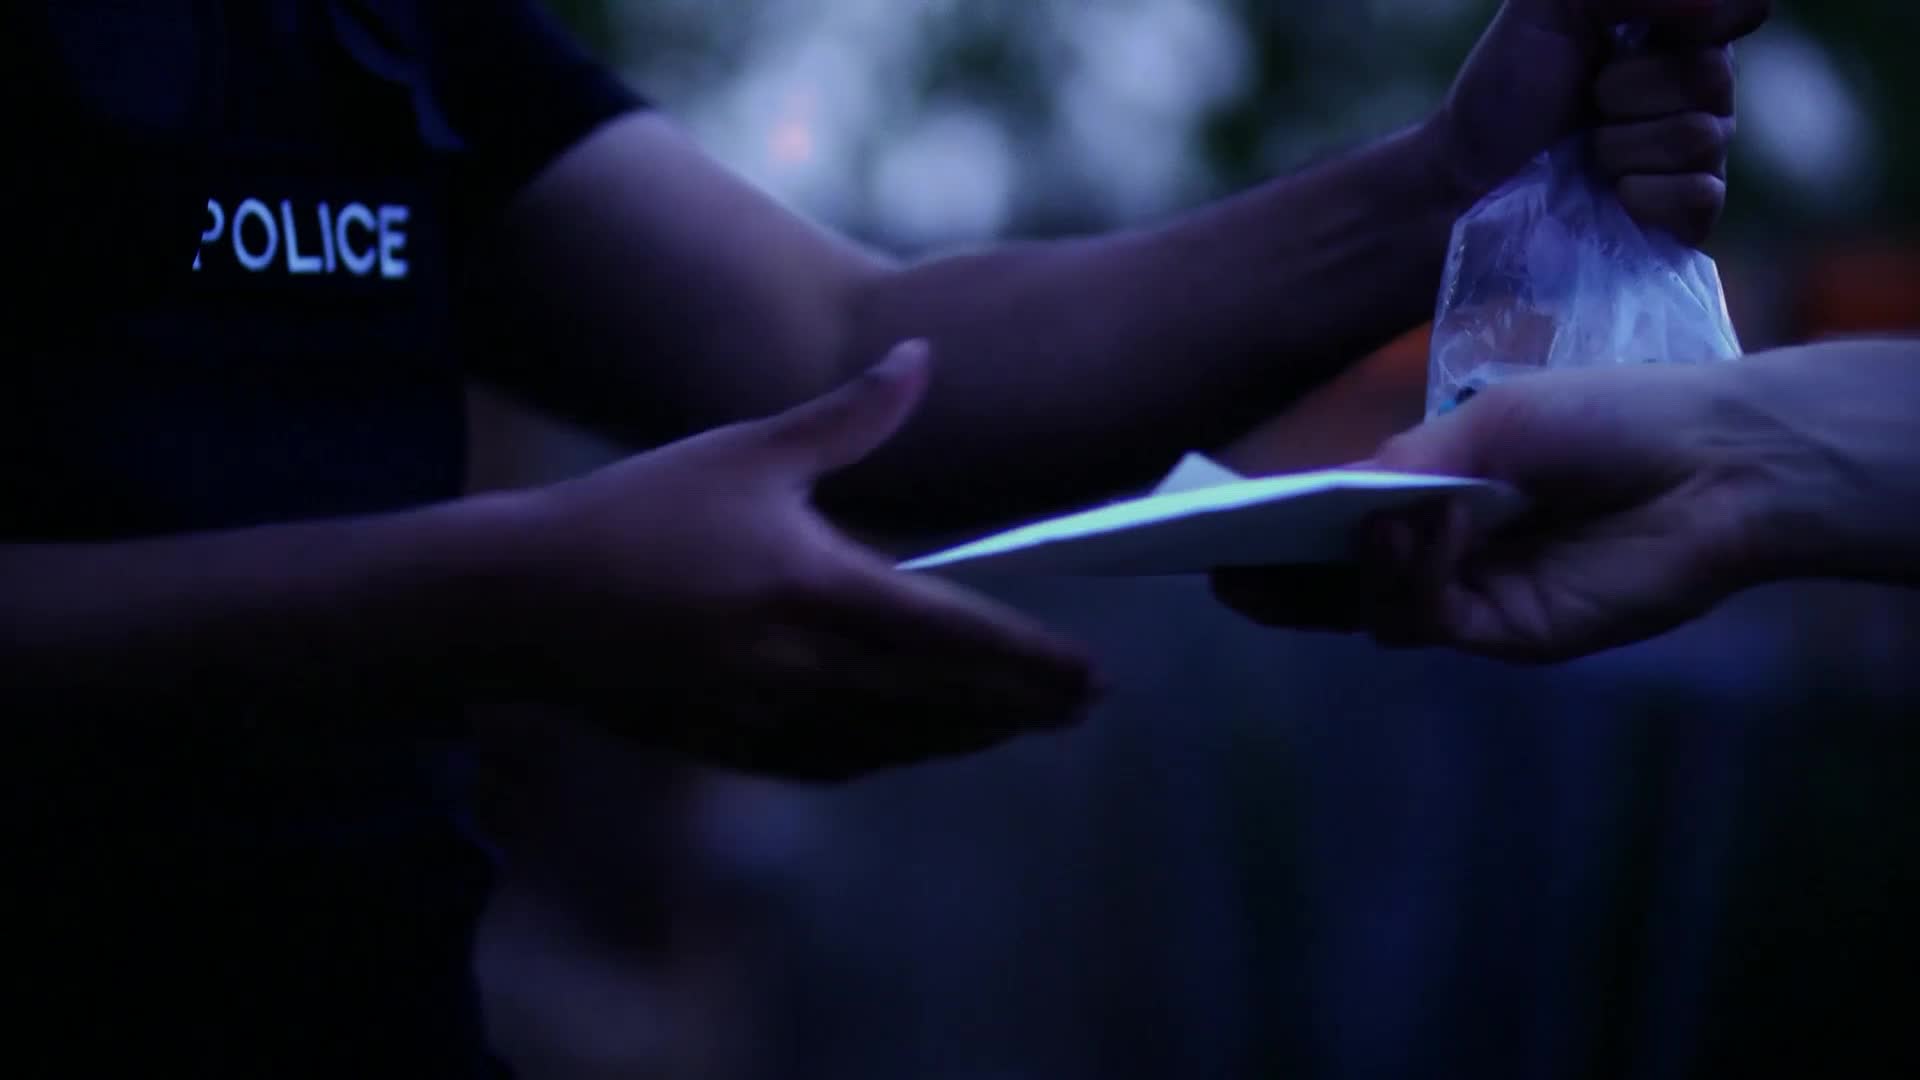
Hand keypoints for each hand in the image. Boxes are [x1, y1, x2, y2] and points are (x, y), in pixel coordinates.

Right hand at [498, 340, 1100, 780]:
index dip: (1031, 661)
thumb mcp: (746, 449)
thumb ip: (850, 415)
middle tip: (1083, 707)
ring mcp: (767, 717)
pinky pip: (833, 763)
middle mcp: (803, 667)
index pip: (955, 634)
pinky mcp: (730, 746)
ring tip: (1018, 726)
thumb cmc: (635, 512)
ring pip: (895, 742)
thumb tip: (925, 358)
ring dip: (964, 737)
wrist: (520, 601)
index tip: (1092, 674)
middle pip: (942, 702)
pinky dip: (889, 755)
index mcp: (816, 588)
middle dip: (1020, 707)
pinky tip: (912, 745)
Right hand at [1212, 361, 1786, 662]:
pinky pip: (1428, 620)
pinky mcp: (1509, 633)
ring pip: (1371, 609)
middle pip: (1331, 585)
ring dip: (1355, 567)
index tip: (1206, 523)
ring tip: (1354, 522)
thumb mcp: (1483, 425)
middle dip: (1271, 578)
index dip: (1267, 532)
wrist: (1712, 456)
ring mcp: (1471, 599)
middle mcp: (1440, 556)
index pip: (1328, 527)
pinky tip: (1424, 530)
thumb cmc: (1604, 416)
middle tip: (1214, 563)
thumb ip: (1401, 467)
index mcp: (1428, 499)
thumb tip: (1324, 500)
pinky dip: (1411, 578)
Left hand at [1439, 0, 1769, 243]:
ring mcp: (1698, 156)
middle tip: (1588, 100)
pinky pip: (1700, 196)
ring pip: (1701, 137)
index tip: (1626, 36)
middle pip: (1714, 77)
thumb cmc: (1507, 87)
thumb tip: (1712, 5)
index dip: (1697, 22)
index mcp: (1680, 31)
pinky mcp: (1687, 216)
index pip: (1742, 10)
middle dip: (1628, 88)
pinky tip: (1611, 192)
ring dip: (1621, 145)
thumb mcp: (1549, 6)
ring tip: (1586, 151)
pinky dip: (1642, 194)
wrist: (1468, 177)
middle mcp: (1700, 90)